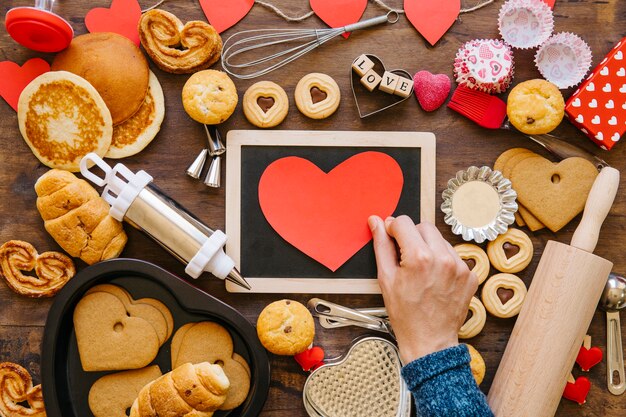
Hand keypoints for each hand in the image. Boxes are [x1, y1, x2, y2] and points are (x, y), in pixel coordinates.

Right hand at [368, 215, 477, 363]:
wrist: (429, 341)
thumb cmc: (405, 314)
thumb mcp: (386, 278)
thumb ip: (382, 245)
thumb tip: (376, 222)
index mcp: (419, 257)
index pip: (404, 223)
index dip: (393, 228)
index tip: (391, 237)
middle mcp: (443, 258)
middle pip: (424, 227)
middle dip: (412, 236)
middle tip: (405, 256)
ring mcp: (460, 267)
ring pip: (440, 240)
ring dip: (428, 247)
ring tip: (421, 271)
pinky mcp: (470, 275)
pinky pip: (454, 256)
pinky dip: (443, 261)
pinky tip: (435, 278)